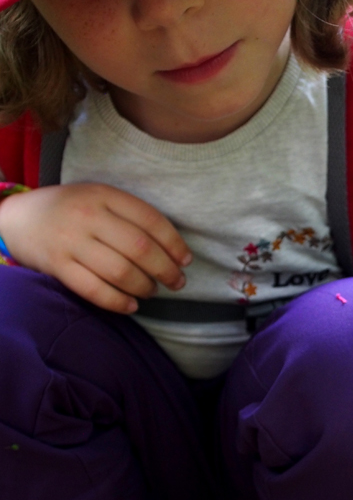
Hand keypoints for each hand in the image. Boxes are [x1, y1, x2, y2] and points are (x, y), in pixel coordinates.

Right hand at [0, 183, 191, 312]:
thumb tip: (173, 249)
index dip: (174, 244)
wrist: (18, 217)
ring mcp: (71, 242)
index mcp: (104, 194)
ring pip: (120, 271)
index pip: (151, 220)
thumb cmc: (71, 209)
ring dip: (145, 287)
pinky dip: (118, 302)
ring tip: (152, 291)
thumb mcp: (99, 197)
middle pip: (140, 249)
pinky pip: (94, 290)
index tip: (186, 260)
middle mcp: (88, 216)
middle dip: (166, 270)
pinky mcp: (57, 266)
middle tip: (177, 282)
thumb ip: (130, 215)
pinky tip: (131, 306)